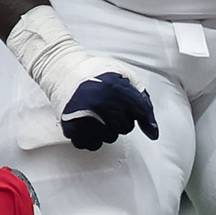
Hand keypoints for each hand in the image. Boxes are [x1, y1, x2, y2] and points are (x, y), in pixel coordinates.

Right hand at [5, 5, 157, 150]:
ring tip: (97, 111)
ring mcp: (86, 119)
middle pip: (126, 127)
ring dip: (107, 128)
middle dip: (121, 118)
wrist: (63, 69)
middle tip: (110, 105)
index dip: (142, 114)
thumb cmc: (95, 71)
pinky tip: (89, 121)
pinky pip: (92, 144)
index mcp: (116, 90)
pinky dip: (92, 136)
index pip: (141, 113)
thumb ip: (142, 100)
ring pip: (110, 137)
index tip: (140, 118)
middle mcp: (102, 106)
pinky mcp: (73, 129)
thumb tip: (152, 131)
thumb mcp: (125, 76)